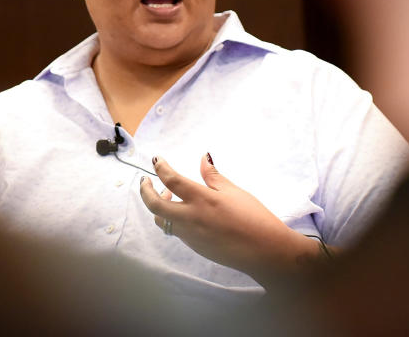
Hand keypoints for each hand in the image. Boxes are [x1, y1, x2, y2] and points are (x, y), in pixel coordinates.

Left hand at [138, 153, 321, 288]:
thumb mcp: (233, 191)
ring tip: (170, 195)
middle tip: (145, 180)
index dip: (160, 168)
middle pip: (155, 205)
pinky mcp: (195, 246)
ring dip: (159, 206)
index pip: (171, 180)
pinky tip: (187, 212)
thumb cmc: (253, 216)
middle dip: (145, 191)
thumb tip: (203, 157)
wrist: (263, 250)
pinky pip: (176, 230)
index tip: (156, 160)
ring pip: (162, 221)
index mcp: (201, 199)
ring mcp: (190, 235)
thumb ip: (213, 176)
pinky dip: (173, 218)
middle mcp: (190, 218)